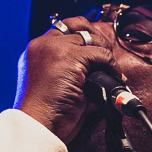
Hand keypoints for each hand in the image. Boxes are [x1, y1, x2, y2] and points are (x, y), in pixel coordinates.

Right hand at [13, 17, 122, 143]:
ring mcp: (56, 49)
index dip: (84, 36)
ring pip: (91, 38)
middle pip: (78, 25)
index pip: (64, 29)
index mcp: (37, 51)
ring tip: (111, 72)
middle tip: (107, 60)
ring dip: (105, 54)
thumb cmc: (46, 115)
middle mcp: (44, 44)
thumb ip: (74, 72)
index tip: (98, 50)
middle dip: (97, 40)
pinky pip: (101, 54)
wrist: (38, 126)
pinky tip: (114, 79)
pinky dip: (112, 66)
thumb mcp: (56, 86)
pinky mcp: (70, 58)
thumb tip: (103, 72)